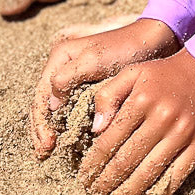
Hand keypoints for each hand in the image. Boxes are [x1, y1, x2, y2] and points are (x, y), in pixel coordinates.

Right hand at [30, 17, 178, 157]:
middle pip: (43, 105)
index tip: (48, 144)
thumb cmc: (125, 47)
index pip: (40, 96)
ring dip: (51, 131)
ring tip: (50, 153)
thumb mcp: (95, 59)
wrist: (153, 40)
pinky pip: (71, 109)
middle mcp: (63, 68)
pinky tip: (69, 143)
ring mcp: (75, 78)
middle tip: (44, 154)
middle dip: (41, 131)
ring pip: (54, 109)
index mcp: (60, 58)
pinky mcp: (89, 87)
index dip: (41, 123)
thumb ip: (69, 77)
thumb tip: (52, 105)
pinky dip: (67, 126)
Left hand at [77, 48, 194, 194]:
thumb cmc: (163, 74)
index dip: (94, 163)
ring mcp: (182, 134)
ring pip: (148, 174)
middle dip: (106, 182)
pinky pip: (175, 179)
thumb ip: (108, 95)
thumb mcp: (132, 72)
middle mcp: (162, 118)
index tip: (84, 177)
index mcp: (141, 100)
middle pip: (127, 160)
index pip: (110, 140)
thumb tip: (95, 129)